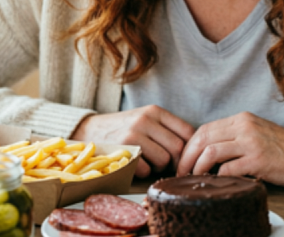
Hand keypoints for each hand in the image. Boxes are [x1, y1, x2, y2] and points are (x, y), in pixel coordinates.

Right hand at [71, 105, 194, 177]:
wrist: (89, 131)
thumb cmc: (124, 129)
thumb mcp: (145, 120)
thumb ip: (167, 129)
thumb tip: (194, 150)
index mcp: (155, 111)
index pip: (187, 131)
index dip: (190, 148)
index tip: (184, 157)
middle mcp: (145, 120)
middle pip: (178, 148)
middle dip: (175, 162)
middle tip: (167, 165)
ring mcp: (134, 134)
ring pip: (164, 160)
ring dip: (159, 167)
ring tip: (148, 161)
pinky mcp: (123, 150)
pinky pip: (147, 169)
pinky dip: (144, 172)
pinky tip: (135, 164)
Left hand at [176, 112, 283, 186]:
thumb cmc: (280, 149)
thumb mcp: (255, 133)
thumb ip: (232, 137)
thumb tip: (205, 151)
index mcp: (241, 119)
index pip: (204, 128)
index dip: (189, 145)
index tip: (183, 159)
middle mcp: (244, 126)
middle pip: (203, 138)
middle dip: (187, 156)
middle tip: (181, 171)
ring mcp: (251, 142)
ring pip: (211, 151)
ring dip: (198, 167)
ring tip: (194, 177)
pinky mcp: (258, 159)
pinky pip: (228, 168)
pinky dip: (218, 176)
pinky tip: (215, 182)